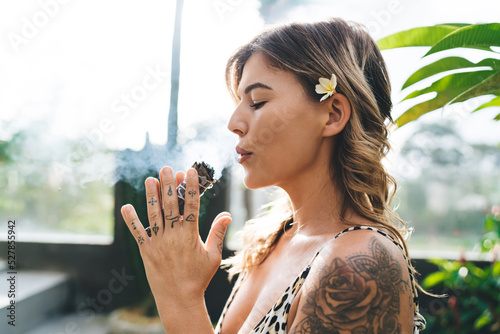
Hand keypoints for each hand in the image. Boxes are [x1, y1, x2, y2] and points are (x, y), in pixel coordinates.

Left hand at [120, 166, 231, 305]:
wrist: (179, 299)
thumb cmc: (199, 277)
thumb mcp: (213, 256)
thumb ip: (217, 234)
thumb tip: (227, 215)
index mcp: (190, 235)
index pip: (192, 206)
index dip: (191, 187)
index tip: (190, 172)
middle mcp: (173, 236)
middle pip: (171, 205)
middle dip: (169, 185)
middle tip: (166, 168)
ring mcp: (158, 242)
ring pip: (154, 214)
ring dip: (151, 196)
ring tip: (149, 179)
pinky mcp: (146, 250)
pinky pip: (137, 233)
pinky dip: (131, 220)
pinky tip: (126, 207)